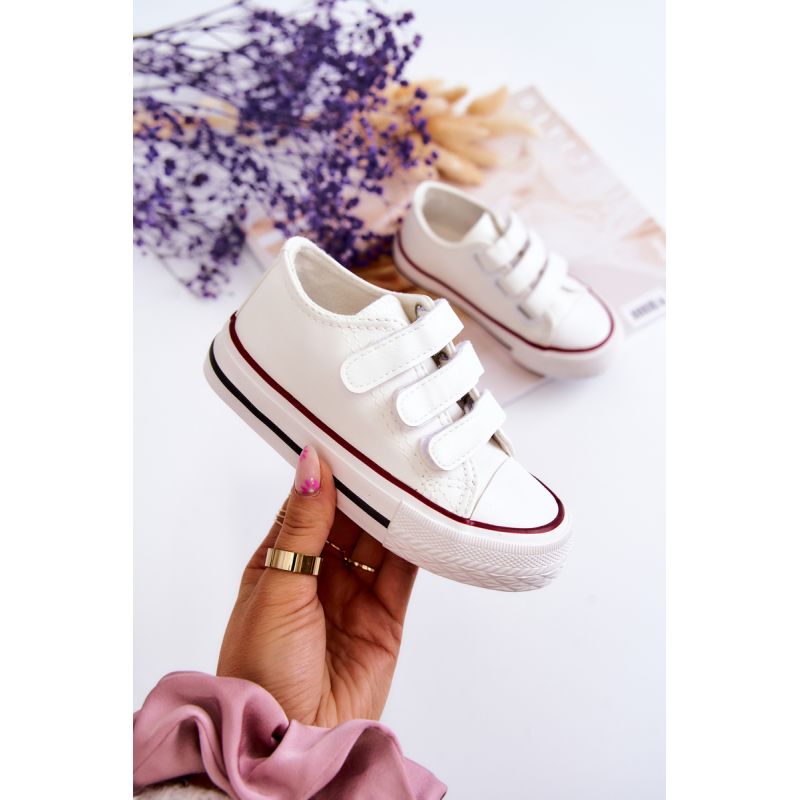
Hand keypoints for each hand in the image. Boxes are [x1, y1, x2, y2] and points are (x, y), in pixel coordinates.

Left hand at [217, 445, 417, 726]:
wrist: (291, 738)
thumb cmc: (260, 671)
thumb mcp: (276, 588)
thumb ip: (301, 526)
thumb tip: (310, 467)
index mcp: (281, 561)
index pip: (308, 502)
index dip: (328, 472)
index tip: (347, 438)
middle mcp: (319, 574)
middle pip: (349, 517)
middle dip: (366, 487)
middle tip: (388, 451)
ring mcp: (354, 594)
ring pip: (379, 539)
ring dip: (393, 511)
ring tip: (410, 476)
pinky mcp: (385, 616)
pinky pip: (404, 571)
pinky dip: (416, 545)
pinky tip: (424, 518)